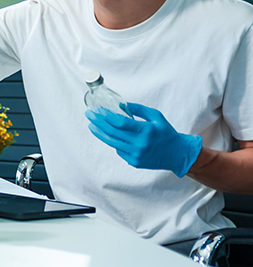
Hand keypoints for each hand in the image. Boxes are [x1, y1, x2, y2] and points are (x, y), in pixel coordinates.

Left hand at [85, 102, 202, 177]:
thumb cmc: (166, 133)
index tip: (97, 110)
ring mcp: (136, 154)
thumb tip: (121, 104)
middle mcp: (140, 144)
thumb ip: (138, 109)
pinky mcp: (134, 162)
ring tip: (92, 125)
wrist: (177, 154)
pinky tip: (110, 136)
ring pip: (111, 143)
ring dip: (100, 133)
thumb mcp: (156, 116)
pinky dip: (114, 142)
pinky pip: (118, 150)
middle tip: (89, 115)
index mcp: (146, 130)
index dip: (106, 116)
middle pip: (112, 132)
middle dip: (98, 122)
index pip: (120, 122)